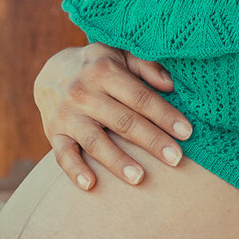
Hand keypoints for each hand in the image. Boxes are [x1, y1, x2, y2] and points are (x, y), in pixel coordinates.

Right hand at [33, 43, 191, 190]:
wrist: (51, 73)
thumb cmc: (97, 66)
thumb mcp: (119, 54)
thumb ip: (145, 65)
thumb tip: (170, 85)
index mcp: (103, 70)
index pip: (139, 97)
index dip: (164, 115)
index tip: (186, 133)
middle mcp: (83, 92)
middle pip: (122, 121)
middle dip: (151, 140)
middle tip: (176, 159)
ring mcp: (67, 115)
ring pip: (95, 141)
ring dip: (117, 160)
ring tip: (140, 177)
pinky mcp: (53, 134)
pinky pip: (63, 155)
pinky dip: (75, 171)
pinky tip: (90, 184)